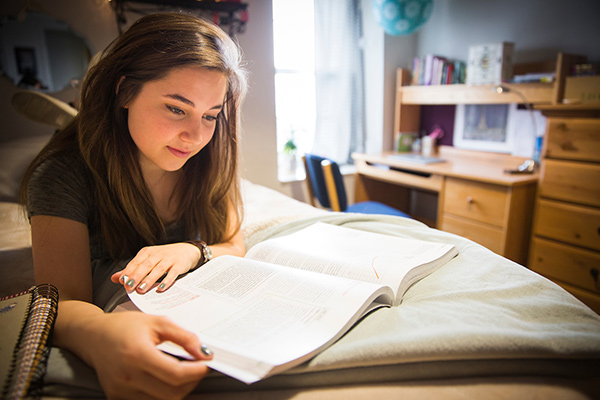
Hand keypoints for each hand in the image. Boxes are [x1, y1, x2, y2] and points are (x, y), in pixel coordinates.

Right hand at [85, 311, 210, 399]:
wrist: (92, 336)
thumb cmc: (124, 326)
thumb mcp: (157, 322)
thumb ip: (183, 336)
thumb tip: (204, 352)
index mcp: (137, 354)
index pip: (176, 374)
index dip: (197, 371)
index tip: (206, 362)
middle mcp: (127, 376)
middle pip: (172, 393)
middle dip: (191, 381)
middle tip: (197, 367)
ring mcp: (121, 391)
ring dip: (179, 389)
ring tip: (182, 372)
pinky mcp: (117, 397)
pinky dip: (163, 393)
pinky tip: (166, 379)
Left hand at [111, 243, 199, 292]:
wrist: (187, 250)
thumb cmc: (164, 257)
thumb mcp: (148, 260)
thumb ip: (132, 269)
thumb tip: (115, 278)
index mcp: (147, 252)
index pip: (136, 262)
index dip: (129, 271)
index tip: (122, 281)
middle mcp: (158, 254)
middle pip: (146, 265)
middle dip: (137, 276)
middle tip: (129, 286)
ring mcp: (169, 259)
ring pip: (158, 270)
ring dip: (149, 280)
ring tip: (141, 289)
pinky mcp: (179, 265)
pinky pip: (172, 274)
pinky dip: (166, 281)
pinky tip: (160, 288)